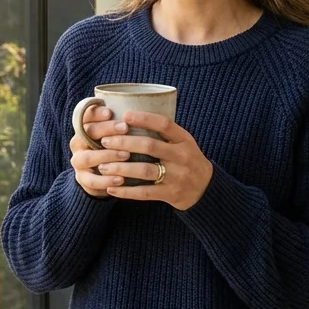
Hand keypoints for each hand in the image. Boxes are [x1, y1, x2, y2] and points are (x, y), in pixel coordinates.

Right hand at [69, 105, 132, 197]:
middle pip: (87, 132)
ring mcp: (78, 161)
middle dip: (106, 129)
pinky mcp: (83, 180)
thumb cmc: (115, 148)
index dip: (96, 113)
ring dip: (107, 155)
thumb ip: (123, 123)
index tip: (110, 111)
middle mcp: (78, 143)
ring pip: (88, 157)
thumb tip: (145, 109)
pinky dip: (106, 180)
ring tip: (126, 155)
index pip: (86, 115)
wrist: (102, 177)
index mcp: (85, 128)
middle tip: (125, 127)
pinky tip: (121, 179)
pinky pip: (92, 180)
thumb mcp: (117, 134)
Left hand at [98, 111, 212, 209]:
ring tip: (103, 166)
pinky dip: (126, 191)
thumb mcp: (183, 142)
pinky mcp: (171, 193)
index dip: (144, 118)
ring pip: (145, 170)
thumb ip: (164, 132)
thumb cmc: (187, 160)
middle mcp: (181, 156)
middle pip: (150, 146)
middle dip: (124, 142)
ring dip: (121, 168)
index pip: (164, 124)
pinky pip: (145, 193)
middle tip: (104, 141)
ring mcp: (177, 176)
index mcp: (184, 139)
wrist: (205, 188)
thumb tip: (130, 116)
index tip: (124, 115)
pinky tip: (111, 189)